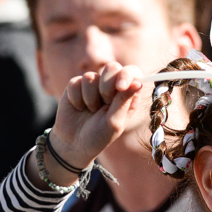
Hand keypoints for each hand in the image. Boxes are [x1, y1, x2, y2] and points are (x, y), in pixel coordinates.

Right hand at [44, 63, 142, 181]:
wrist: (73, 144)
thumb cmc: (99, 136)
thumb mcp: (114, 123)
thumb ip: (124, 101)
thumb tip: (138, 83)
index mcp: (127, 94)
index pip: (133, 73)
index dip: (127, 75)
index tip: (120, 87)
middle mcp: (111, 86)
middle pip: (112, 67)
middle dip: (106, 86)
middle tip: (104, 103)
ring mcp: (93, 84)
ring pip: (91, 76)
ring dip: (90, 98)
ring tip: (91, 111)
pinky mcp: (76, 85)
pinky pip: (76, 82)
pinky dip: (77, 98)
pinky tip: (79, 108)